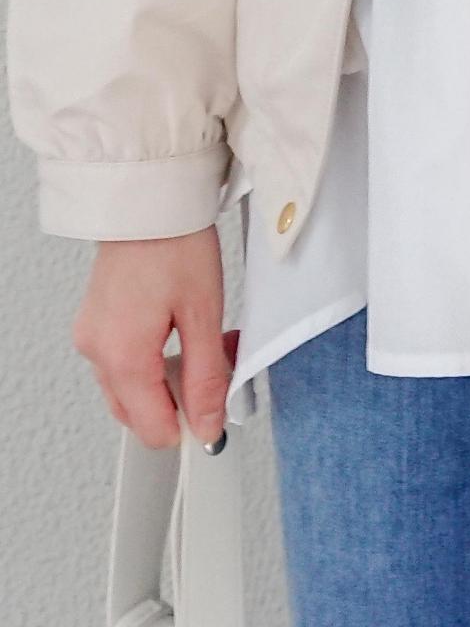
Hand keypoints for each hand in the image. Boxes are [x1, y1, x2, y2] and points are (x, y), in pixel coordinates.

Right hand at [72, 227, 235, 448]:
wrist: (148, 198)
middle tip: (220, 367)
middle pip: (138, 413)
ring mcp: (92, 335)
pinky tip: (183, 333)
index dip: (190, 427)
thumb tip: (208, 424)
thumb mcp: (204, 314)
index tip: (218, 416)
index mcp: (123, 356)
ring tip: (208, 344)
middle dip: (181, 401)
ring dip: (169, 380)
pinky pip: (123, 361)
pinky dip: (153, 360)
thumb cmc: (175, 242)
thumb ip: (206, 378)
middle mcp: (97, 351)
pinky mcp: (96, 321)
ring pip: (131, 388)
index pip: (153, 429)